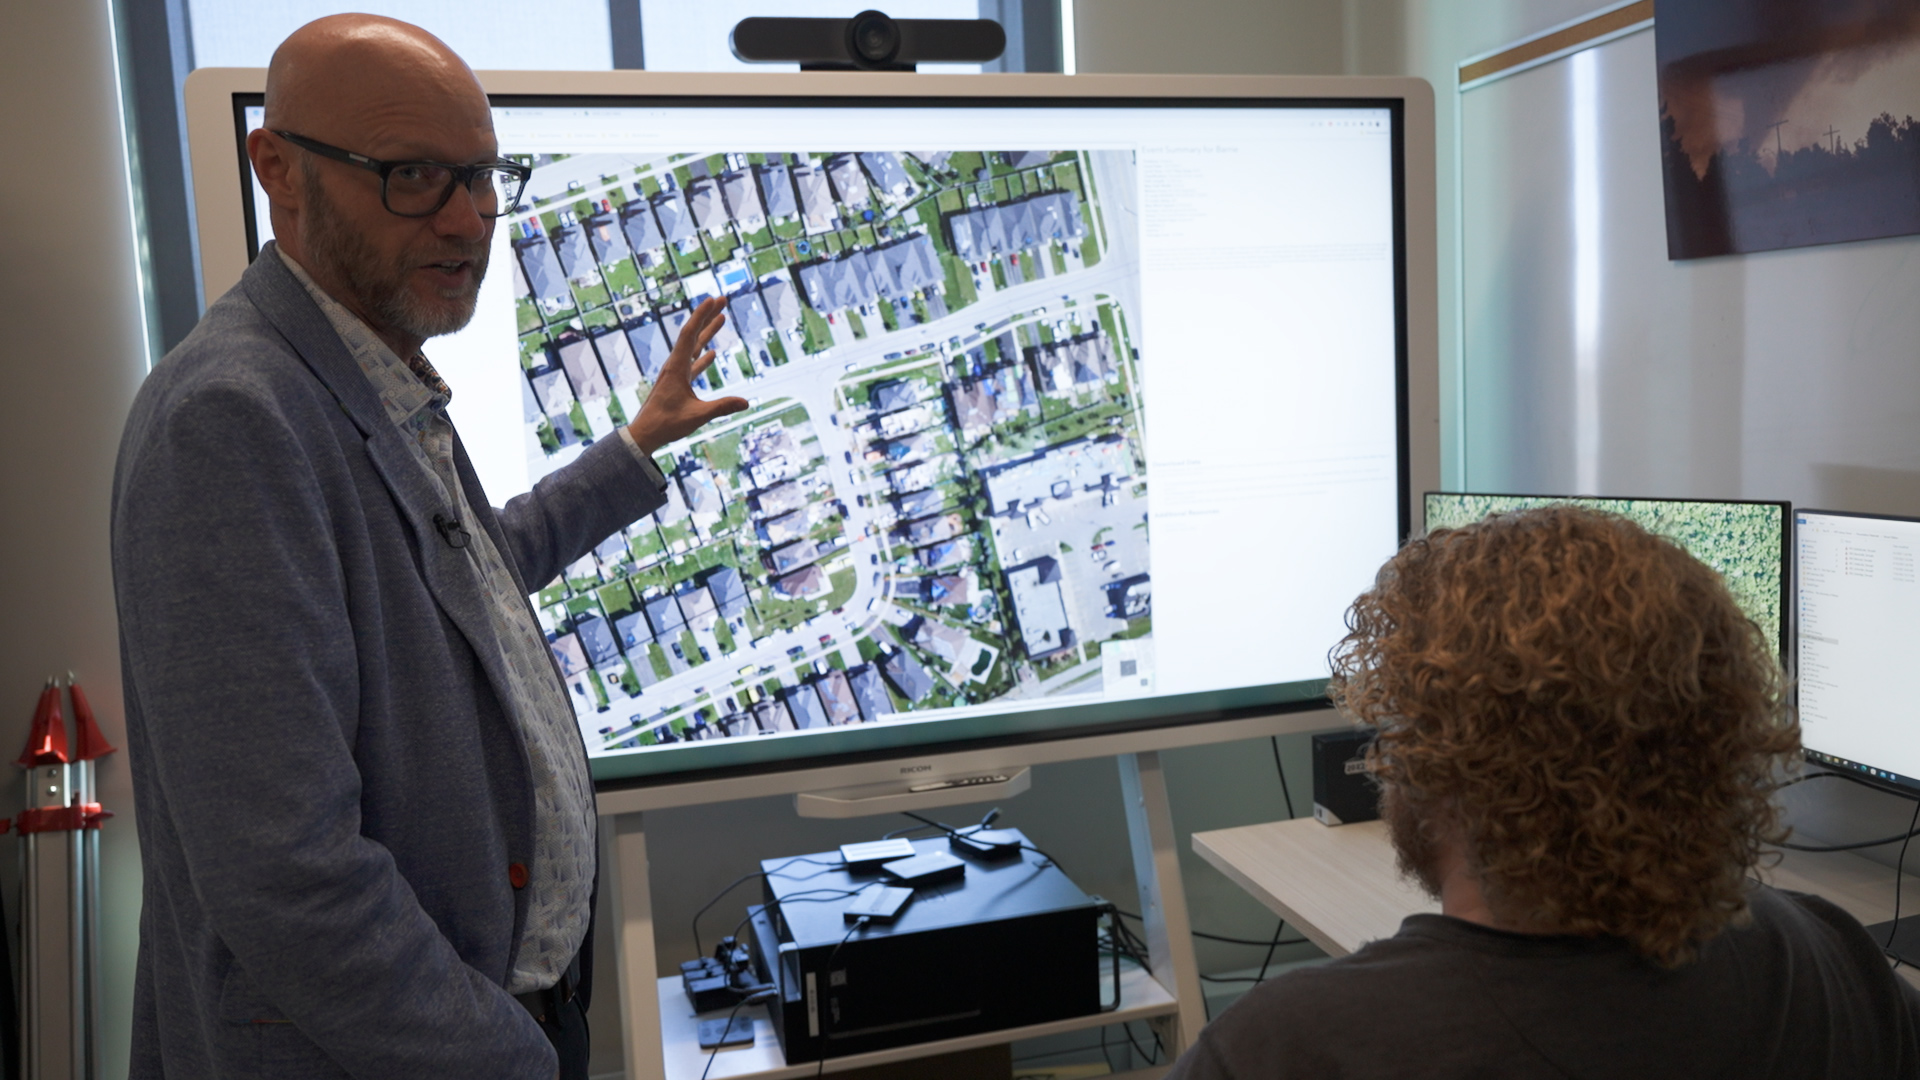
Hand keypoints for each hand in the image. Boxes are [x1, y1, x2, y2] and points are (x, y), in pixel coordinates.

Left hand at [628, 297, 750, 454]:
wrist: (644, 434)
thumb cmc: (666, 425)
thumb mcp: (697, 416)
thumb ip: (721, 408)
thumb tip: (746, 402)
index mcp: (676, 368)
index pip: (690, 334)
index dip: (702, 315)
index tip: (713, 299)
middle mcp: (674, 366)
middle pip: (693, 334)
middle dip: (707, 316)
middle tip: (722, 299)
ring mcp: (675, 374)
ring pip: (693, 348)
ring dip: (707, 332)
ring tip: (721, 318)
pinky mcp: (677, 383)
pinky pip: (692, 364)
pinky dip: (703, 356)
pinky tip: (711, 353)